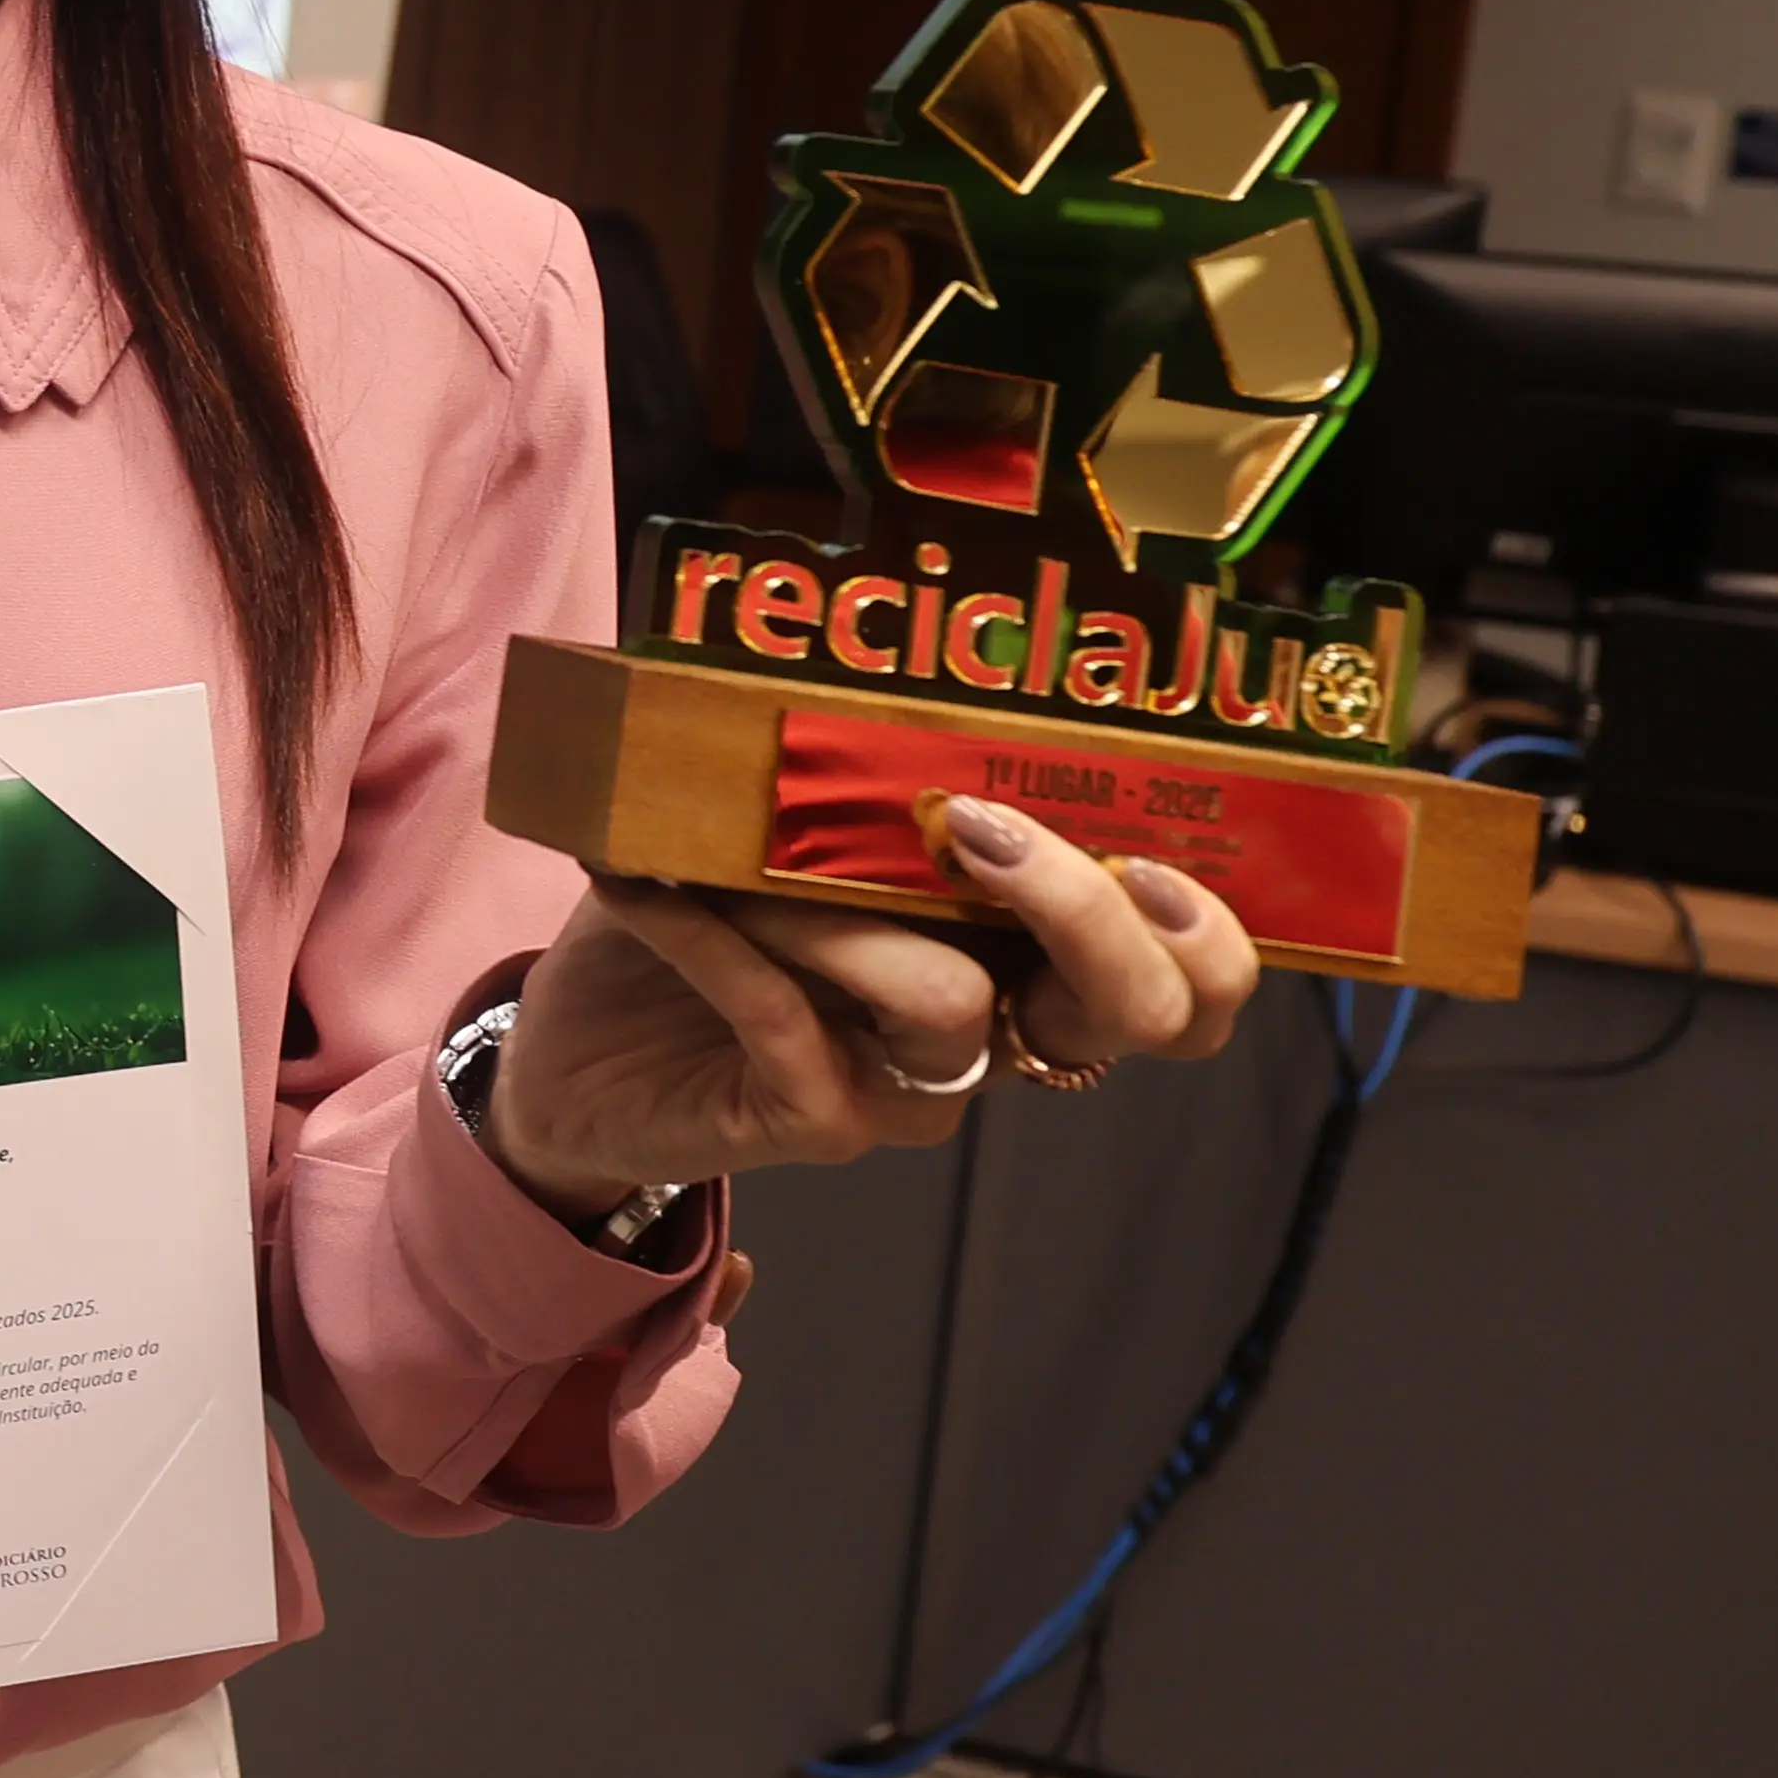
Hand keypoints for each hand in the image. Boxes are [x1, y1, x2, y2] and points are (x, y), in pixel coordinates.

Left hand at [486, 792, 1263, 1215]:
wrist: (574, 1053)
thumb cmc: (701, 916)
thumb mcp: (790, 827)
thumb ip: (858, 772)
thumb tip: (883, 655)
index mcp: (1023, 960)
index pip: (1186, 980)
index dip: (1204, 932)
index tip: (1143, 851)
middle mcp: (995, 1034)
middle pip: (1133, 1010)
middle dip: (1081, 909)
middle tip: (976, 825)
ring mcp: (911, 1091)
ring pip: (950, 1001)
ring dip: (838, 908)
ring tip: (730, 858)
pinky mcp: (815, 1122)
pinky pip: (793, 1022)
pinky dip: (718, 941)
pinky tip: (646, 890)